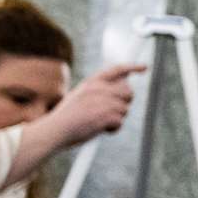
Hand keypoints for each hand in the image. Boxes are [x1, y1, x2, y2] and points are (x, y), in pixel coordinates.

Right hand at [9, 63, 145, 184]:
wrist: (54, 130)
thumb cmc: (66, 117)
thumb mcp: (79, 96)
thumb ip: (98, 90)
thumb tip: (122, 87)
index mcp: (92, 82)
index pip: (116, 69)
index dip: (132, 67)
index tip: (144, 67)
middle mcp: (99, 89)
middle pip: (128, 92)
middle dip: (124, 102)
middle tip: (111, 112)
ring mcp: (104, 101)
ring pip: (125, 109)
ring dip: (116, 117)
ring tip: (97, 122)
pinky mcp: (106, 115)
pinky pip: (120, 122)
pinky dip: (113, 129)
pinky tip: (99, 129)